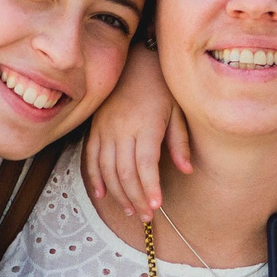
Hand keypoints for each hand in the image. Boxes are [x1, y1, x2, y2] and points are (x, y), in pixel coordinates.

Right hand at [82, 46, 186, 212]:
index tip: (156, 205)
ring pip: (106, 169)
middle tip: (146, 216)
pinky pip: (90, 157)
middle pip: (125, 172)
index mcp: (145, 125)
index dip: (149, 187)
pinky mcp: (95, 128)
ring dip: (117, 193)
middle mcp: (122, 129)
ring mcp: (105, 129)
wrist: (134, 61)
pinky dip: (95, 177)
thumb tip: (186, 169)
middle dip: (136, 197)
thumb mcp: (177, 109)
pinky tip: (103, 194)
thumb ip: (179, 141)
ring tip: (130, 210)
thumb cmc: (161, 85)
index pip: (145, 164)